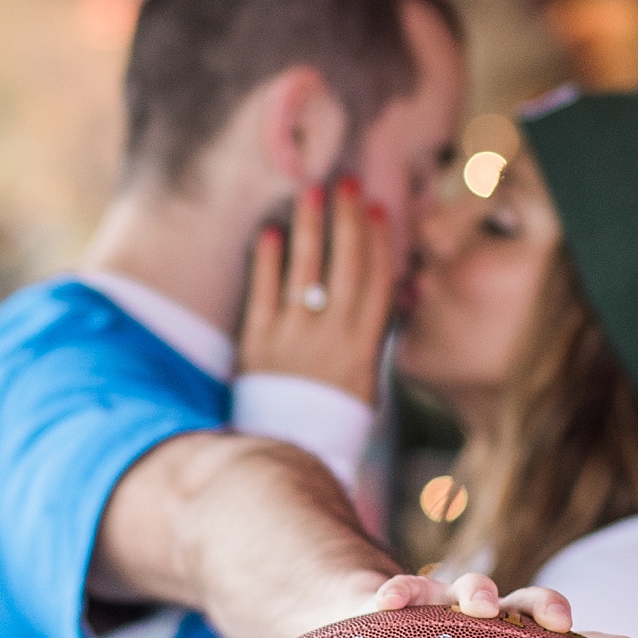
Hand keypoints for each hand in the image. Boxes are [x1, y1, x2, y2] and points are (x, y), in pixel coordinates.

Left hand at [239, 179, 393, 405]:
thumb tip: (378, 300)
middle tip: (347, 182)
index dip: (379, 240)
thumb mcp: (364, 383)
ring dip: (311, 226)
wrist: (289, 455)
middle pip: (346, 263)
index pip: (377, 279)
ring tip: (312, 192)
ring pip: (306, 268)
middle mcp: (333, 334)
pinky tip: (272, 232)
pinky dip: (268, 260)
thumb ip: (368, 340)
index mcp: (364, 345)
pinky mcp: (258, 342)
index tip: (378, 209)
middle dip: (348, 219)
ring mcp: (294, 336)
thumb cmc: (332, 423)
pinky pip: (264, 292)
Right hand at [368, 569, 637, 637]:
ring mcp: (449, 608)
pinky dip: (400, 592)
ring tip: (479, 605)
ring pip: (470, 587)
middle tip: (560, 621)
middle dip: (548, 606)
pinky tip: (390, 604)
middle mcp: (494, 623)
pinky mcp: (404, 602)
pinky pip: (402, 591)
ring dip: (479, 590)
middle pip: (530, 606)